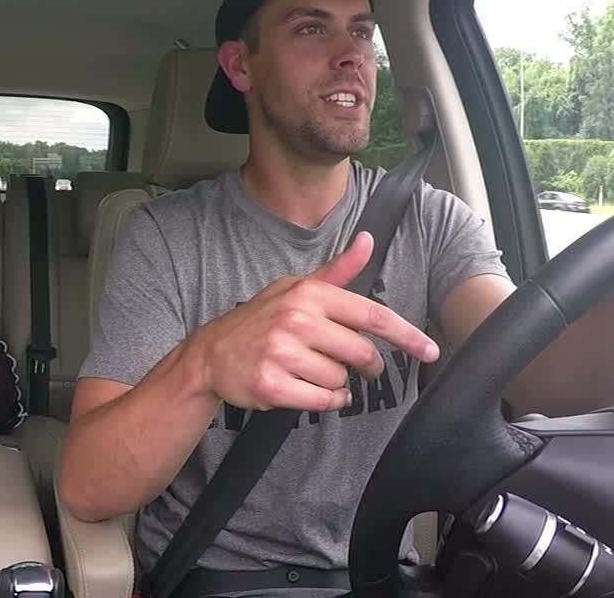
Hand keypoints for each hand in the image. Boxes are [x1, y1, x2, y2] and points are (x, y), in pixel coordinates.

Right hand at [188, 231, 440, 412]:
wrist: (211, 354)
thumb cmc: (260, 320)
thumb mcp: (295, 288)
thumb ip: (337, 271)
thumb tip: (368, 240)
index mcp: (308, 295)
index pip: (370, 314)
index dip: (406, 335)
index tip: (429, 350)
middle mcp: (296, 321)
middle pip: (361, 354)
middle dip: (366, 365)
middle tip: (358, 366)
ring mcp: (282, 354)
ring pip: (341, 380)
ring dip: (337, 383)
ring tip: (313, 372)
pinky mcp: (273, 385)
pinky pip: (323, 401)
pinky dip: (325, 400)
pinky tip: (308, 389)